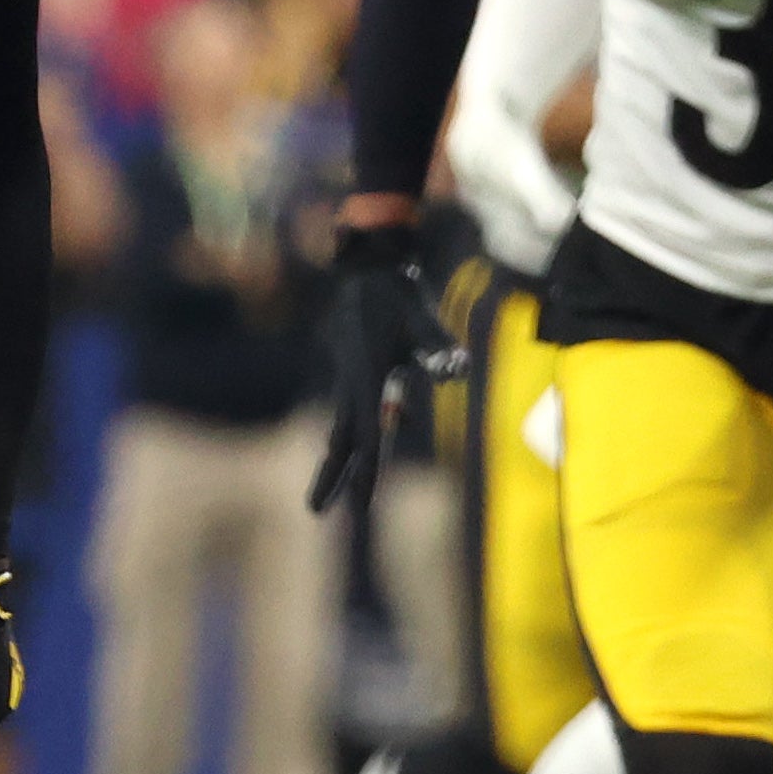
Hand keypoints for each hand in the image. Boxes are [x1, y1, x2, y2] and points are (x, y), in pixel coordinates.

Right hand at [309, 216, 465, 516]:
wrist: (368, 262)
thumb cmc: (395, 289)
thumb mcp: (419, 314)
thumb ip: (437, 343)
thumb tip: (458, 368)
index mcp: (365, 376)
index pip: (367, 437)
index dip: (365, 474)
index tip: (359, 508)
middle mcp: (354, 381)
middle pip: (342, 440)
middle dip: (331, 477)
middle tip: (314, 511)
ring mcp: (352, 374)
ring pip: (347, 425)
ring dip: (343, 456)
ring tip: (335, 487)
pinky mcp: (359, 365)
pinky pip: (361, 404)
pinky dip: (370, 423)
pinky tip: (401, 421)